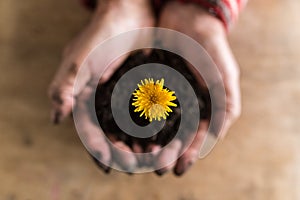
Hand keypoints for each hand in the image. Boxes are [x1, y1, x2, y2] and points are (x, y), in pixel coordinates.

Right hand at [48, 0, 153, 172]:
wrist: (131, 11)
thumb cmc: (103, 32)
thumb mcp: (81, 57)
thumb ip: (66, 85)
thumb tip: (56, 118)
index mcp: (85, 95)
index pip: (88, 128)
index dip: (96, 147)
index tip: (108, 163)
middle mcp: (104, 100)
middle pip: (111, 134)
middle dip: (121, 151)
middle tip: (135, 166)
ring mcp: (124, 96)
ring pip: (130, 127)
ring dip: (139, 144)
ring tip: (152, 158)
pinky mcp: (142, 90)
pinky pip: (148, 113)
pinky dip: (155, 127)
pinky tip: (165, 138)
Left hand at [151, 1, 240, 175]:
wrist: (187, 18)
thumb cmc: (210, 47)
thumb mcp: (224, 74)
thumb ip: (226, 104)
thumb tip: (218, 134)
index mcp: (203, 106)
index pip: (196, 135)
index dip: (189, 153)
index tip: (179, 168)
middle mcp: (182, 105)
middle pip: (173, 134)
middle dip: (166, 152)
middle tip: (157, 167)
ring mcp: (164, 96)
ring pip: (155, 124)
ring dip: (148, 141)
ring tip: (140, 157)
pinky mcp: (147, 84)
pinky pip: (140, 104)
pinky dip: (134, 119)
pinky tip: (126, 131)